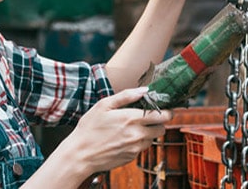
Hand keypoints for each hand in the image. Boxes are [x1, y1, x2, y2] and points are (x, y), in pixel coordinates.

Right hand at [54, 87, 172, 173]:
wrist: (80, 155)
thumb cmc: (89, 128)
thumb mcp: (103, 105)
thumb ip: (126, 96)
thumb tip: (144, 90)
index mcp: (132, 119)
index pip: (162, 116)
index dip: (167, 111)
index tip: (164, 108)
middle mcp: (137, 135)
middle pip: (162, 129)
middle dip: (159, 122)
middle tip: (149, 117)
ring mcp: (135, 148)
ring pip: (153, 139)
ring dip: (148, 133)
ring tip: (133, 128)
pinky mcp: (131, 157)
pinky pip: (142, 148)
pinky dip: (138, 142)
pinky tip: (124, 138)